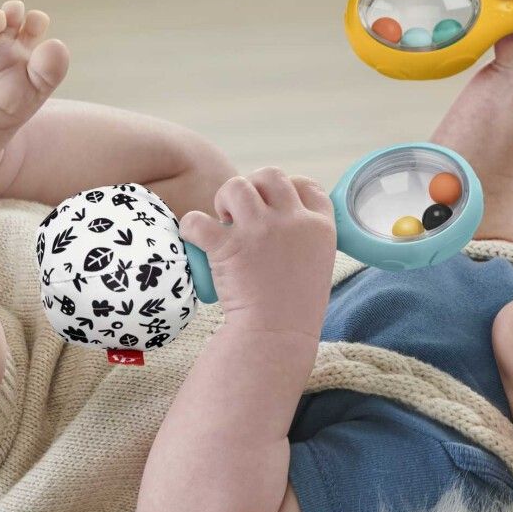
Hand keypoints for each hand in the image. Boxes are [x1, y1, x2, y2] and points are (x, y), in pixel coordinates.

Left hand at [179, 167, 335, 340]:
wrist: (276, 336)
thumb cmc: (294, 308)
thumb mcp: (317, 265)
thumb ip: (304, 237)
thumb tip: (278, 217)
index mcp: (320, 227)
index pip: (307, 186)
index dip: (287, 189)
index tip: (274, 205)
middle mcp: (293, 222)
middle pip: (271, 175)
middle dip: (252, 187)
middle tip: (242, 214)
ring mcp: (262, 231)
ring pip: (236, 186)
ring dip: (224, 200)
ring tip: (223, 223)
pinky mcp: (229, 246)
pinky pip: (198, 219)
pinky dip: (192, 227)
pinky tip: (196, 239)